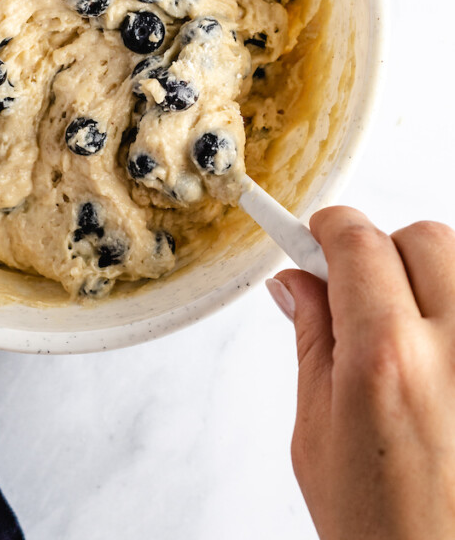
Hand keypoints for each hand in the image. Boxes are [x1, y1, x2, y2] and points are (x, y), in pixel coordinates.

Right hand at [269, 206, 454, 539]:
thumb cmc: (386, 536)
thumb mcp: (319, 436)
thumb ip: (313, 341)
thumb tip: (297, 282)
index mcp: (388, 361)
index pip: (357, 241)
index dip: (328, 230)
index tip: (316, 236)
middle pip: (422, 239)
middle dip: (383, 253)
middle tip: (360, 297)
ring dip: (432, 282)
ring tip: (413, 339)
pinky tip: (443, 363)